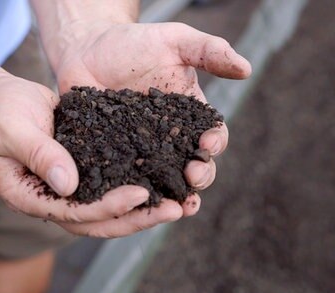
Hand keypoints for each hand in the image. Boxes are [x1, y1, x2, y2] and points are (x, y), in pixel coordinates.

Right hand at [0, 75, 184, 236]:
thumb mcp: (11, 128)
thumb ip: (37, 153)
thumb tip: (68, 184)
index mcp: (30, 197)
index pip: (73, 212)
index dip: (107, 207)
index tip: (139, 195)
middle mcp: (53, 200)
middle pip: (98, 221)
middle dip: (137, 219)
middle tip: (173, 210)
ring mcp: (69, 190)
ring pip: (109, 210)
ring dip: (144, 210)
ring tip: (179, 203)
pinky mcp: (84, 172)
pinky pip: (112, 185)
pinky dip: (138, 187)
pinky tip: (164, 181)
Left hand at [51, 21, 251, 215]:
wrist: (88, 49)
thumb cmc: (135, 44)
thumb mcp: (175, 40)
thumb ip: (209, 51)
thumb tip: (247, 69)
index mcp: (191, 117)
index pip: (213, 137)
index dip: (215, 144)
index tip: (207, 144)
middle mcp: (172, 140)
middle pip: (195, 168)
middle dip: (200, 177)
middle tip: (192, 177)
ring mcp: (144, 153)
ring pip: (166, 182)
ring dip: (175, 197)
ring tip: (177, 209)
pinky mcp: (116, 160)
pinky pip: (129, 181)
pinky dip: (136, 196)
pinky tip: (137, 205)